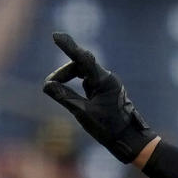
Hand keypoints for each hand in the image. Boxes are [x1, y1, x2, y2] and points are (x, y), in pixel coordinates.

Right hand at [43, 32, 155, 164]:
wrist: (130, 141)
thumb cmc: (109, 129)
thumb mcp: (83, 114)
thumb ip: (64, 97)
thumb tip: (46, 85)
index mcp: (104, 80)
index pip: (82, 59)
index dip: (68, 46)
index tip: (55, 36)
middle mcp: (107, 77)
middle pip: (79, 65)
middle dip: (63, 73)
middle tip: (50, 84)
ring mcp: (107, 83)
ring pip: (83, 73)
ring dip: (69, 78)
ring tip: (58, 90)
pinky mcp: (106, 89)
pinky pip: (88, 81)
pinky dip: (77, 85)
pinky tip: (75, 98)